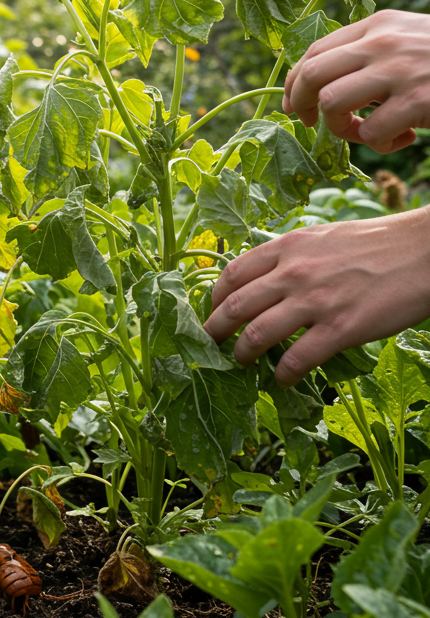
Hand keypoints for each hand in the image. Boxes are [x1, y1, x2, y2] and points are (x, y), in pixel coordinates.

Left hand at [203, 209, 429, 385]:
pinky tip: (281, 379)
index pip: (232, 275)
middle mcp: (293, 273)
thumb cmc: (375, 243)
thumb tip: (266, 278)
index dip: (215, 298)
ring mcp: (315, 302)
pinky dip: (283, 374)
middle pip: (235, 307)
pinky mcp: (341, 329)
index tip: (214, 311)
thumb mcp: (321, 237)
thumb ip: (291, 257)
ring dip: (242, 354)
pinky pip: (298, 359)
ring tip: (240, 363)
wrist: (425, 251)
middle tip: (209, 344)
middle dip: (215, 330)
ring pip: (257, 335)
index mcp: (287, 248)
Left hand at [282, 9, 429, 152]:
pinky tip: (404, 139)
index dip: (294, 84)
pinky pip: (370, 132)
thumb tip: (317, 85)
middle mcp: (383, 42)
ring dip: (341, 128)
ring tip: (365, 132)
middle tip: (315, 123)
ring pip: (331, 103)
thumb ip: (367, 52)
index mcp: (377, 25)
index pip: (313, 52)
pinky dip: (380, 145)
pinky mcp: (418, 100)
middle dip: (302, 105)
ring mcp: (400, 70)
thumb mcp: (407, 40)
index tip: (296, 106)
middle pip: (311, 75)